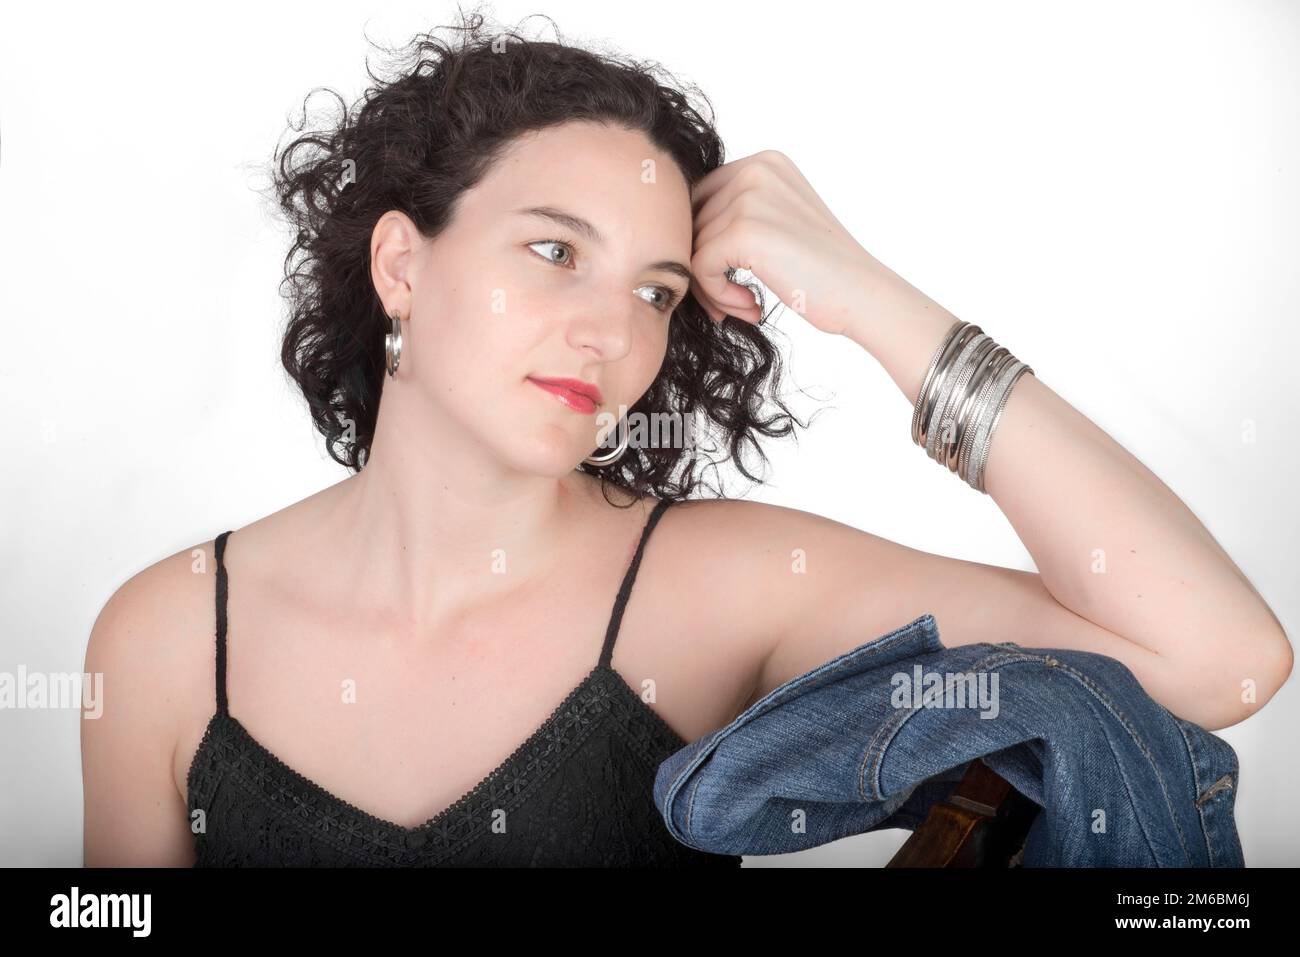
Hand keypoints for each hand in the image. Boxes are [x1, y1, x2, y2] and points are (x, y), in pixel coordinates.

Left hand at [688, 150, 884, 336]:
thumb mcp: (781, 221)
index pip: (699, 198)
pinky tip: (750, 306)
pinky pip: (699, 268)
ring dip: (711, 288)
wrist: (862, 294)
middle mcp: (755, 170)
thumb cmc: (823, 271)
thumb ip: (737, 212)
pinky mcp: (743, 231)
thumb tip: (674, 232)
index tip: (724, 279)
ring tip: (745, 306)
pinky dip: (717, 296)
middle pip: (691, 221)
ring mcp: (749, 198)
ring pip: (691, 248)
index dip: (701, 242)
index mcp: (765, 162)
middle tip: (731, 301)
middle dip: (703, 268)